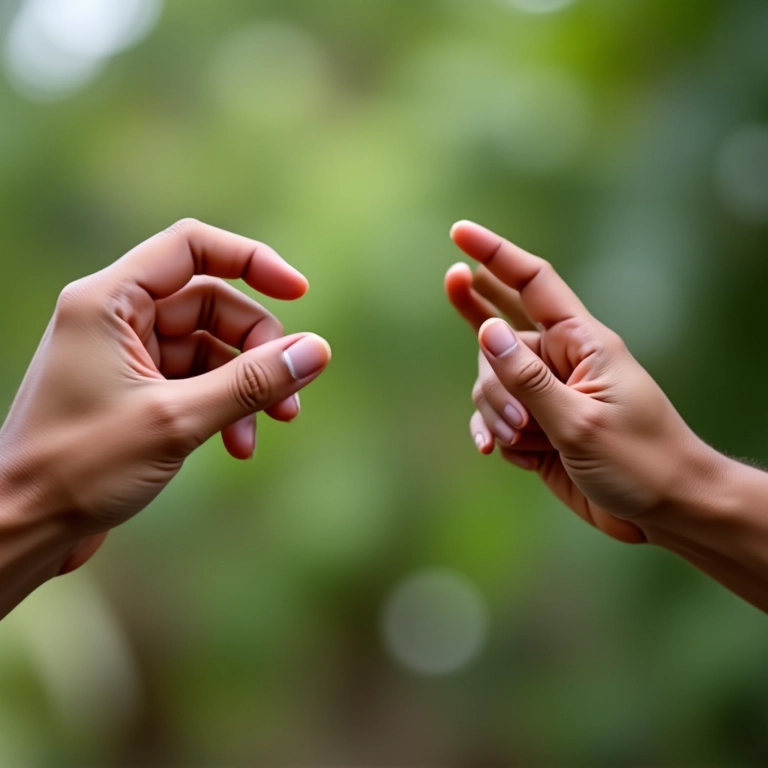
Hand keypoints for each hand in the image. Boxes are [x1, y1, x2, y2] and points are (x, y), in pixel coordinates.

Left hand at [0, 219, 330, 578]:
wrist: (23, 526)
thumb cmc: (78, 469)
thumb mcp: (176, 421)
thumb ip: (251, 382)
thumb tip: (316, 351)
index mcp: (109, 301)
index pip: (192, 248)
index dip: (251, 261)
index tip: (299, 293)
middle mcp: (118, 318)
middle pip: (214, 304)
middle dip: (258, 348)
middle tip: (288, 395)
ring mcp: (129, 355)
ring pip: (212, 347)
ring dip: (246, 386)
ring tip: (265, 429)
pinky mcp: (138, 390)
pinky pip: (199, 380)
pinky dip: (226, 406)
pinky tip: (239, 445)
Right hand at [445, 220, 715, 544]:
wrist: (665, 511)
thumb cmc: (641, 461)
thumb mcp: (580, 421)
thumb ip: (528, 379)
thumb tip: (487, 332)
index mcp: (582, 342)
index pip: (534, 283)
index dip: (495, 254)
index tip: (458, 232)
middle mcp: (560, 361)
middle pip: (500, 337)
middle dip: (487, 355)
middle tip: (457, 296)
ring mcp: (546, 395)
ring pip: (491, 384)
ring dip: (498, 411)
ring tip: (525, 440)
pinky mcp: (537, 428)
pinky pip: (495, 418)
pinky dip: (492, 431)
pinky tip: (493, 449)